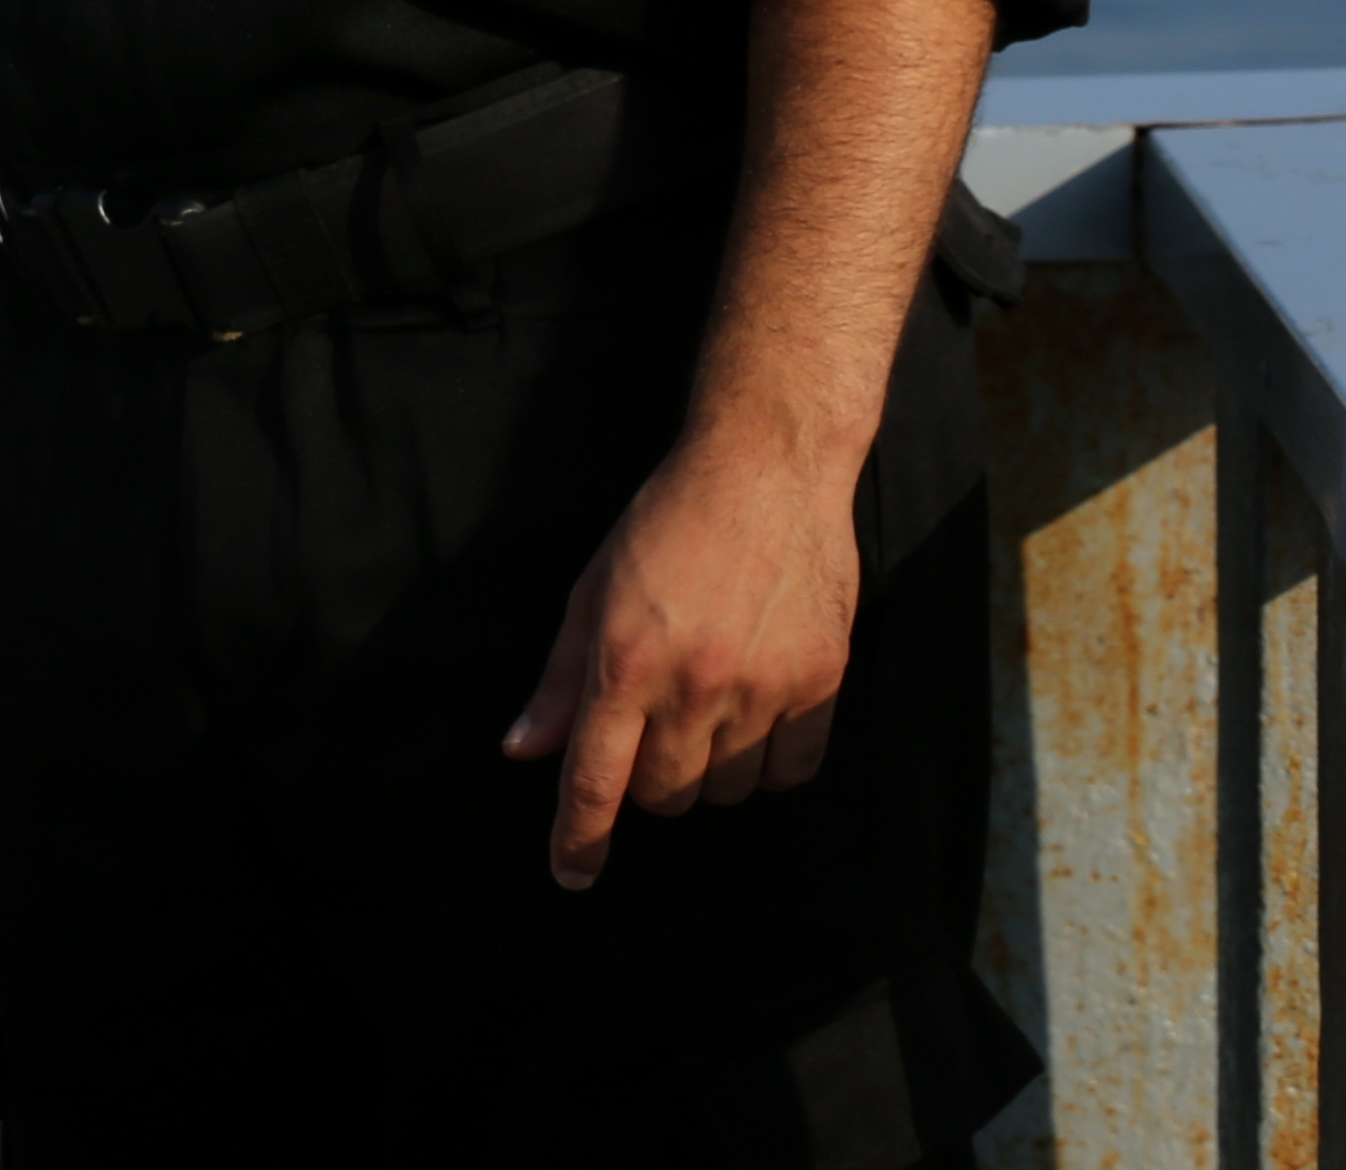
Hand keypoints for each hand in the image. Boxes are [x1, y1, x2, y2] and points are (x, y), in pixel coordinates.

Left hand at [498, 436, 861, 889]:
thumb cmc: (667, 524)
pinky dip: (770, 765)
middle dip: (648, 778)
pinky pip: (791, 774)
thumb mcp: (592, 591)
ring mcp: (763, 688)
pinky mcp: (820, 683)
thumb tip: (525, 752)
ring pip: (726, 792)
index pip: (595, 782)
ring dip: (709, 770)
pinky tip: (759, 720)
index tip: (571, 875)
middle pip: (663, 794)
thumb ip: (562, 680)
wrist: (767, 469)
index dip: (579, 839)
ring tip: (709, 707)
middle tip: (654, 724)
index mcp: (625, 662)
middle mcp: (693, 684)